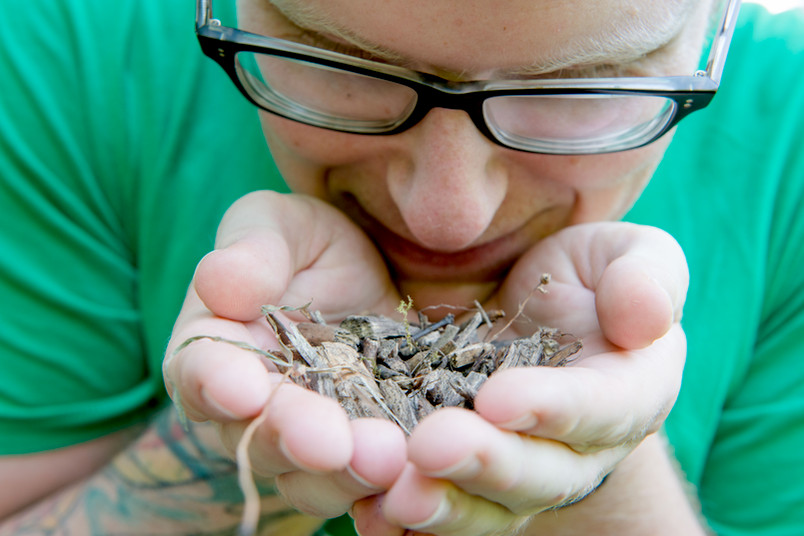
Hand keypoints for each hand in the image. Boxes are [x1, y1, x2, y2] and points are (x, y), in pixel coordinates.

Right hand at [163, 191, 407, 519]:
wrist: (377, 278)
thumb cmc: (310, 247)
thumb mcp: (281, 226)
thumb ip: (252, 250)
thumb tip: (219, 284)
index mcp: (217, 351)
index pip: (200, 372)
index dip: (216, 384)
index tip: (245, 388)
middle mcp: (256, 411)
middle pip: (261, 439)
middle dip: (292, 440)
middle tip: (329, 441)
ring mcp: (314, 439)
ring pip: (313, 479)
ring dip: (343, 476)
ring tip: (384, 458)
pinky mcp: (367, 451)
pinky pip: (372, 483)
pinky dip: (390, 486)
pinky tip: (417, 473)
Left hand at [351, 222, 688, 535]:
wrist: (533, 317)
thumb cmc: (585, 278)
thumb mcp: (625, 256)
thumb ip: (647, 276)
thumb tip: (645, 317)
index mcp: (628, 392)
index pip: (602, 409)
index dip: (554, 409)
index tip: (498, 399)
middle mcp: (580, 449)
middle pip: (541, 475)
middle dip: (486, 465)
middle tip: (430, 449)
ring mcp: (522, 474)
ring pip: (489, 508)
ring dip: (444, 508)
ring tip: (396, 498)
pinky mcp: (470, 481)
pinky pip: (446, 510)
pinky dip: (411, 524)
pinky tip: (370, 516)